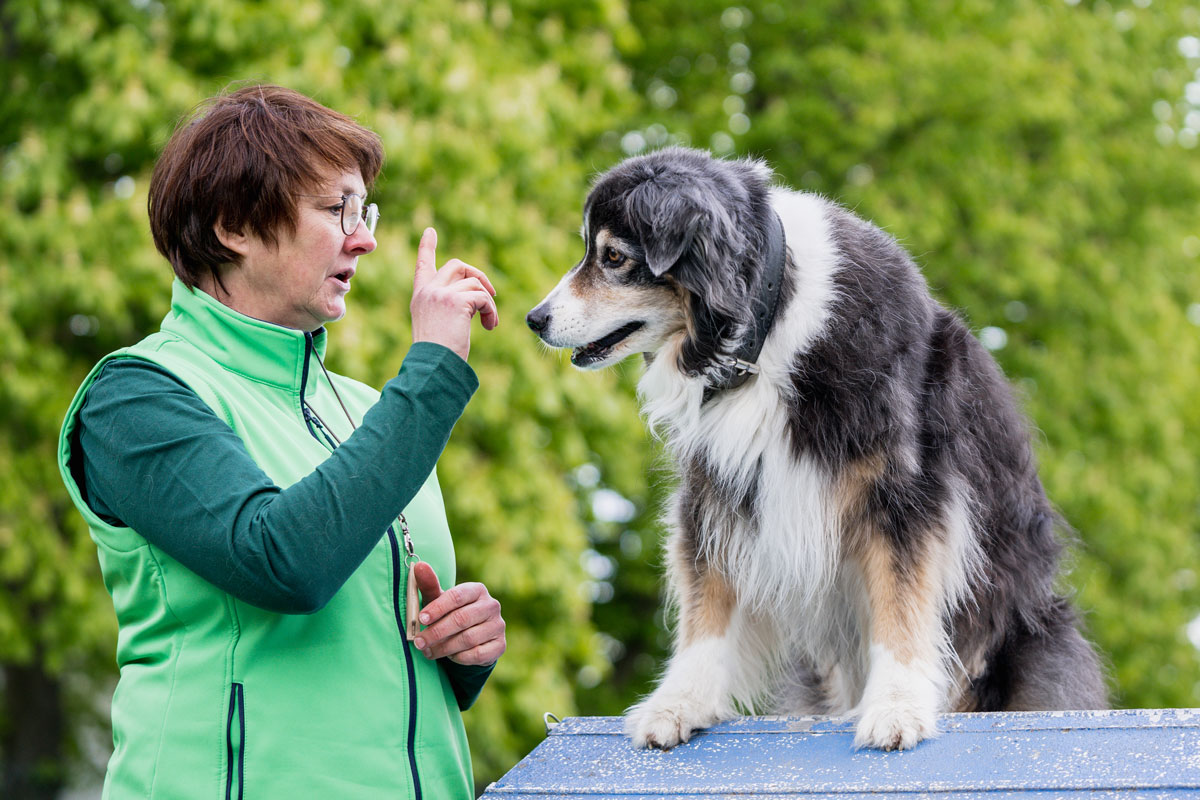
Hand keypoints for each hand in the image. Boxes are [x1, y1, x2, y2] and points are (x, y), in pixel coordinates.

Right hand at [410, 227, 497, 360]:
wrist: (433, 366)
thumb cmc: (438, 355)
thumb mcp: (438, 325)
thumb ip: (450, 306)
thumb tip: (478, 295)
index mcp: (421, 296)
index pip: (423, 265)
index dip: (427, 247)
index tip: (430, 231)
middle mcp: (428, 291)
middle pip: (457, 265)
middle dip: (478, 276)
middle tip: (490, 294)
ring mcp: (440, 293)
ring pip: (475, 283)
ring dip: (488, 303)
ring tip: (490, 323)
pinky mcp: (456, 301)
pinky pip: (483, 297)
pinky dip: (491, 311)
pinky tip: (489, 327)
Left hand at [411, 561, 505, 665]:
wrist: (473, 637)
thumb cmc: (451, 613)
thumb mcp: (439, 600)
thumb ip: (429, 585)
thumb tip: (418, 566)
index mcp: (477, 590)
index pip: (457, 596)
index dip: (438, 608)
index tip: (421, 619)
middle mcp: (491, 605)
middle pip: (461, 619)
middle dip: (436, 632)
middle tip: (419, 642)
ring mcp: (498, 626)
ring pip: (468, 639)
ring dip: (444, 647)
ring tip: (428, 651)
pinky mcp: (500, 645)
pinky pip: (477, 654)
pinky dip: (459, 658)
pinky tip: (450, 656)